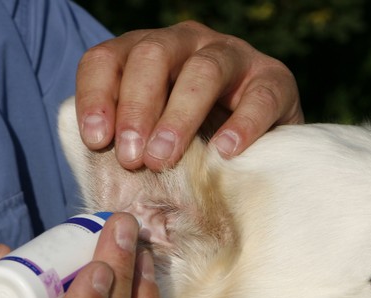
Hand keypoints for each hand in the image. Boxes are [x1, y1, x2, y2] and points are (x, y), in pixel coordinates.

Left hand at [75, 20, 303, 169]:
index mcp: (146, 54)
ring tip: (163, 159)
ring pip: (202, 71)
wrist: (260, 149)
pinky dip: (242, 124)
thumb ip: (126, 147)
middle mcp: (187, 44)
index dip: (96, 96)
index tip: (97, 141)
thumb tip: (96, 181)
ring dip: (179, 117)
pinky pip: (259, 96)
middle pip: (152, 56)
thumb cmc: (193, 148)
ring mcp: (233, 56)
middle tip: (132, 159)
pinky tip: (225, 152)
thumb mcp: (152, 140)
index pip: (107, 59)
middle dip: (137, 107)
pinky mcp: (274, 79)